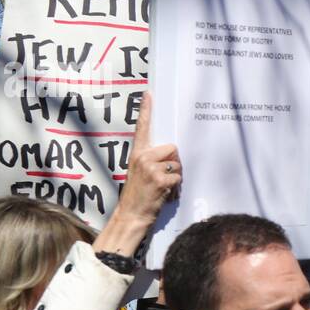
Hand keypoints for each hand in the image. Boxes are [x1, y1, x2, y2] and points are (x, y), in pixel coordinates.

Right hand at [94, 92, 180, 258]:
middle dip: (174, 163)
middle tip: (164, 178)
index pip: (142, 128)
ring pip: (178, 163)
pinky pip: (179, 177)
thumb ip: (151, 161)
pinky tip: (165, 195)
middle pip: (172, 148)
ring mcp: (151, 168)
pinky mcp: (160, 179)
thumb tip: (171, 154)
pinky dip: (176, 188)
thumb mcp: (139, 173)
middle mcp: (142, 157)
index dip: (146, 110)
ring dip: (176, 176)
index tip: (149, 93)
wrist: (131, 215)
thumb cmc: (138, 195)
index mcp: (136, 154)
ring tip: (163, 187)